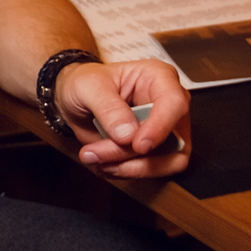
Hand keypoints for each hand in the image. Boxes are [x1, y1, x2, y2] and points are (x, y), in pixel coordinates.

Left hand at [54, 59, 190, 178]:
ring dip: (128, 167)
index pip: (175, 104)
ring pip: (165, 163)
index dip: (160, 127)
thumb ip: (108, 107)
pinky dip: (124, 172)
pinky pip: (150, 171)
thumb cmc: (87, 83)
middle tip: (96, 153)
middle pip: (173, 140)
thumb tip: (128, 135)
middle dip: (133, 154)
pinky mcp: (155, 152)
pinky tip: (102, 163)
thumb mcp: (88, 85)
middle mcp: (168, 106)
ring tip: (95, 158)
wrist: (75, 101)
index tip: (138, 145)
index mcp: (159, 78)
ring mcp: (164, 131)